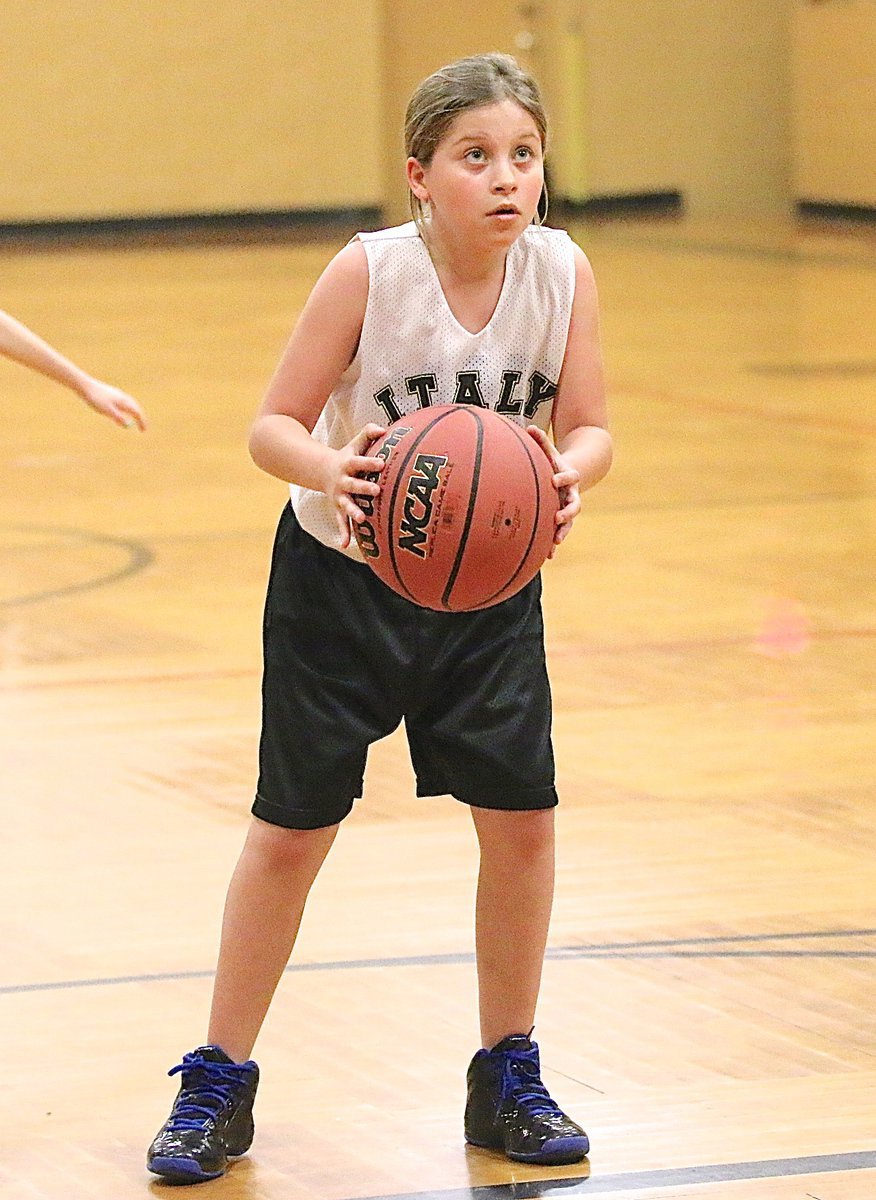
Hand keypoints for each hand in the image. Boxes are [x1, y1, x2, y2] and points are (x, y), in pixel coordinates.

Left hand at [81, 378, 147, 429]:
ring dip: (135, 412)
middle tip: (142, 427)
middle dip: (140, 418)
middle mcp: (123, 397)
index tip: (144, 431)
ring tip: (136, 419)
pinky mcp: (112, 393)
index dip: (142, 422)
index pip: (137, 413)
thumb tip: (127, 424)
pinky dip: (128, 409)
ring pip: (130, 404)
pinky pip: (124, 402)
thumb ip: (118, 417)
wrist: (85, 386)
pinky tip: (123, 411)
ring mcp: (118, 394)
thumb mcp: (107, 410)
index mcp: (123, 401)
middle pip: (136, 408)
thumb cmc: (95, 399)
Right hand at [324, 422, 386, 546]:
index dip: (369, 463)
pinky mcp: (339, 509)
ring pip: (346, 506)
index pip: (359, 462)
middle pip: (353, 485)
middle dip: (364, 488)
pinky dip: (344, 533)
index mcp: (348, 464)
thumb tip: (384, 429)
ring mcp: (340, 496)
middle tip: (376, 491)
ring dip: (353, 512)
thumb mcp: (355, 443)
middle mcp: (343, 481)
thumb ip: (368, 433)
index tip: (381, 463)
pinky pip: (341, 522)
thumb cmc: (348, 456)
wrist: (322, 471)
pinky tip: (346, 544)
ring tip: (362, 519)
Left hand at [526, 425, 580, 557]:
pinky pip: (559, 533)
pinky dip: (553, 544)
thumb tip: (529, 428)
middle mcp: (572, 495)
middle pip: (574, 504)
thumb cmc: (554, 464)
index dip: (564, 478)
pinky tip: (548, 557)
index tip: (554, 480)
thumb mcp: (550, 452)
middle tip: (558, 516)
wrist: (571, 477)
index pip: (570, 477)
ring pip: (568, 523)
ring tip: (556, 541)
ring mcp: (568, 509)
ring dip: (562, 531)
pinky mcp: (562, 520)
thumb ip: (541, 441)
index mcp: (569, 477)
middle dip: (567, 511)